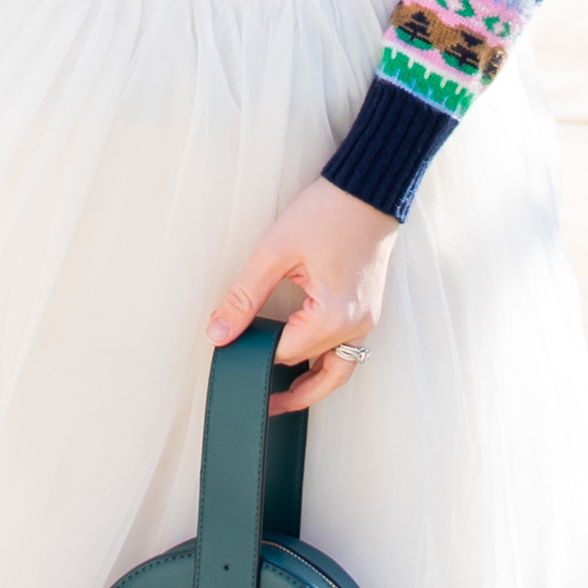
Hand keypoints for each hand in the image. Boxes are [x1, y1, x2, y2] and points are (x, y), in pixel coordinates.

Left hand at [208, 176, 397, 413]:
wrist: (369, 190)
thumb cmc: (328, 212)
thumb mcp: (274, 253)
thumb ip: (244, 298)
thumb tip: (218, 334)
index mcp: (334, 317)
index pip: (284, 355)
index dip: (253, 356)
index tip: (228, 357)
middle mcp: (356, 326)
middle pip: (311, 368)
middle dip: (280, 377)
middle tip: (253, 397)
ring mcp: (367, 320)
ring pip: (338, 372)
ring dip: (311, 386)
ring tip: (279, 397)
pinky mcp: (367, 311)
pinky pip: (348, 352)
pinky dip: (326, 365)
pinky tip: (304, 365)